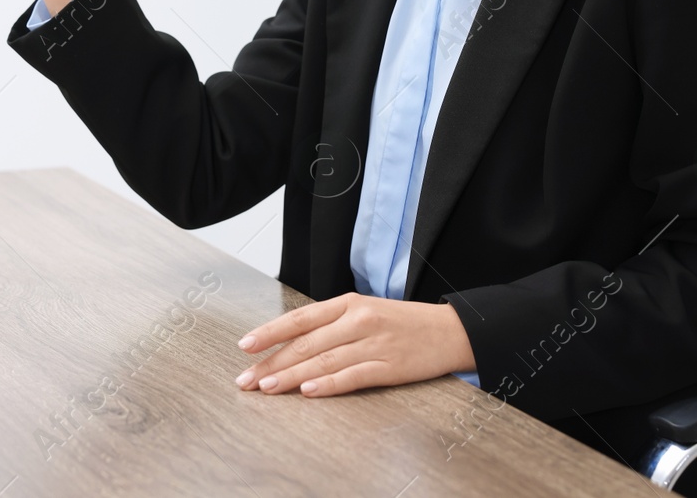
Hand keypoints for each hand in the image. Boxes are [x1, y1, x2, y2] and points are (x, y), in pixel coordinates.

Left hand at [233, 293, 474, 396]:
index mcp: (348, 304)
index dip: (270, 332)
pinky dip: (329, 384)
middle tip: (247, 378)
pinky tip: (309, 392)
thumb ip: (332, 324)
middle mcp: (358, 320)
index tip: (245, 345)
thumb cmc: (404, 323)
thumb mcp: (366, 311)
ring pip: (324, 360)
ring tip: (268, 387)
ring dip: (292, 376)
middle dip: (272, 362)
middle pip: (306, 342)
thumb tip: (292, 343)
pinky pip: (353, 376)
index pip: (300, 318)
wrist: (451, 331)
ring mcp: (374, 343)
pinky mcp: (390, 366)